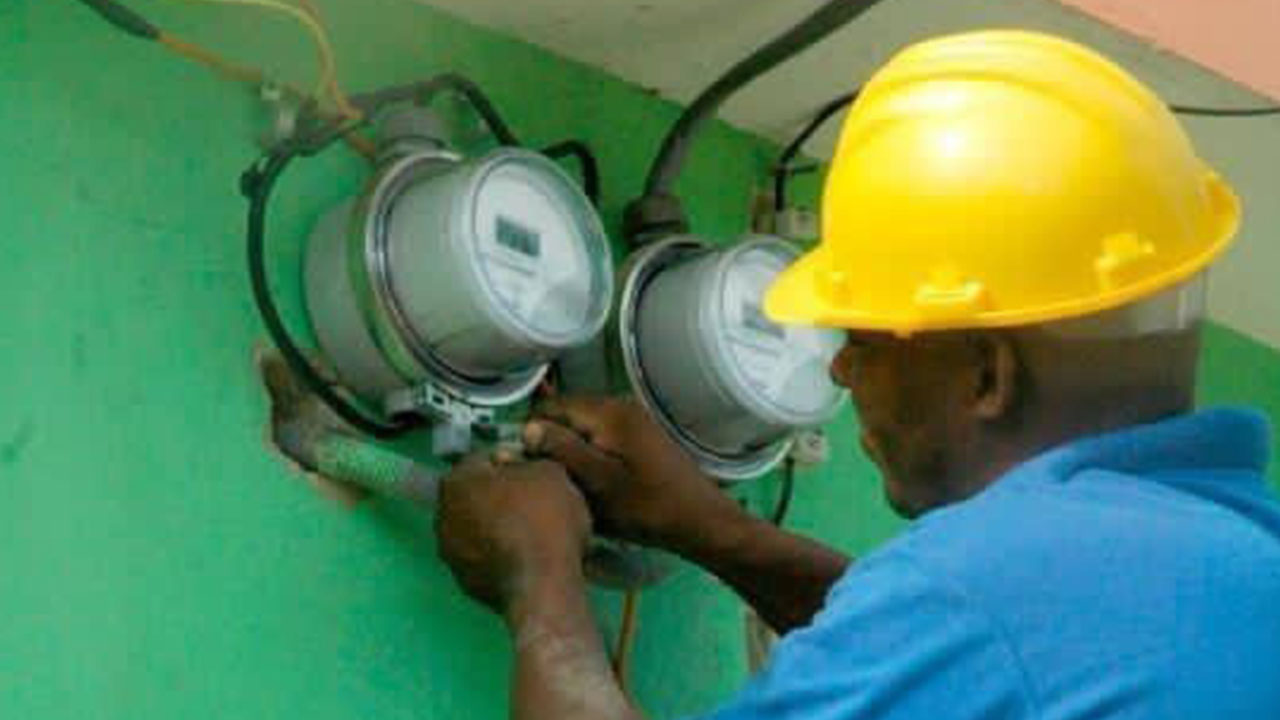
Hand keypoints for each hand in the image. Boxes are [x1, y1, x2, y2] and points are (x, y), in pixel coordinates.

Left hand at [435, 457, 590, 615]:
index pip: (484, 458)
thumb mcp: (551, 472)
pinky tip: (529, 557)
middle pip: (477, 495)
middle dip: (502, 495)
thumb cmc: (544, 518)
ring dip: (500, 526)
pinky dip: (502, 554)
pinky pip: (486, 557)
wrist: (543, 585)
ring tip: (535, 532)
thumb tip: (519, 467)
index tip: (535, 471)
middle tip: (536, 501)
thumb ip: (531, 461)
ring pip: (479, 528)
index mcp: (456, 481)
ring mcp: (451, 554)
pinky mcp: (466, 583)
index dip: (513, 460)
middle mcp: (442, 516)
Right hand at [524, 396, 750, 553]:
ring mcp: (633, 422)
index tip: (521, 463)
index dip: (531, 431)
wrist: (700, 521)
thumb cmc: (647, 506)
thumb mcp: (598, 482)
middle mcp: (620, 407)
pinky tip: (589, 486)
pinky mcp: (640, 439)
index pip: (552, 406)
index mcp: (608, 412)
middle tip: (542, 479)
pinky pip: (601, 440)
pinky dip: (590, 458)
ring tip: (564, 485)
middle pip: (567, 416)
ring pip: (583, 430)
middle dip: (551, 443)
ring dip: (570, 454)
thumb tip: (527, 426)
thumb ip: (562, 450)